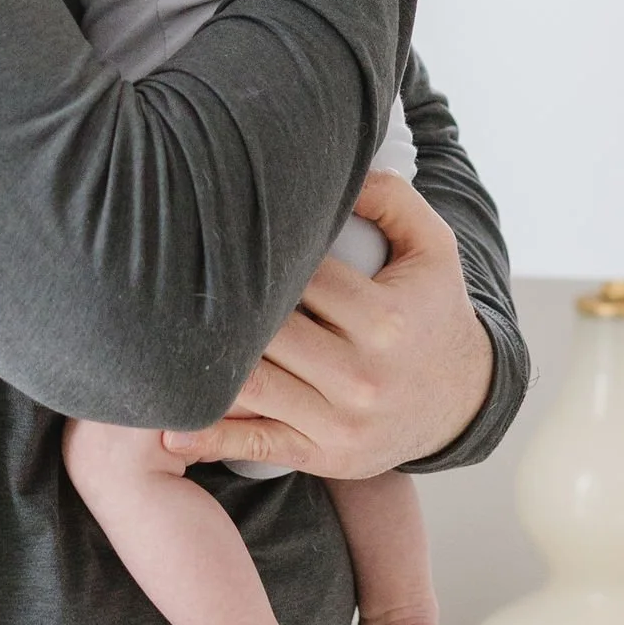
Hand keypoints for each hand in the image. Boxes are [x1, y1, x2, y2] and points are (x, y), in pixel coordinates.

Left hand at [161, 170, 492, 477]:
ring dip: (204, 363)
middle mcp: (362, 375)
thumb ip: (391, 197)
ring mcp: (340, 422)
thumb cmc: (434, 310)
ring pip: (252, 386)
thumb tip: (339, 169)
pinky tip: (167, 427)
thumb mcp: (434, 247)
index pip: (302, 277)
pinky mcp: (323, 455)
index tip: (220, 233)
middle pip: (268, 332)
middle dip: (224, 306)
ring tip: (159, 336)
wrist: (464, 400)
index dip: (258, 254)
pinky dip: (209, 438)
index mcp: (385, 318)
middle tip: (173, 278)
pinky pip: (257, 446)